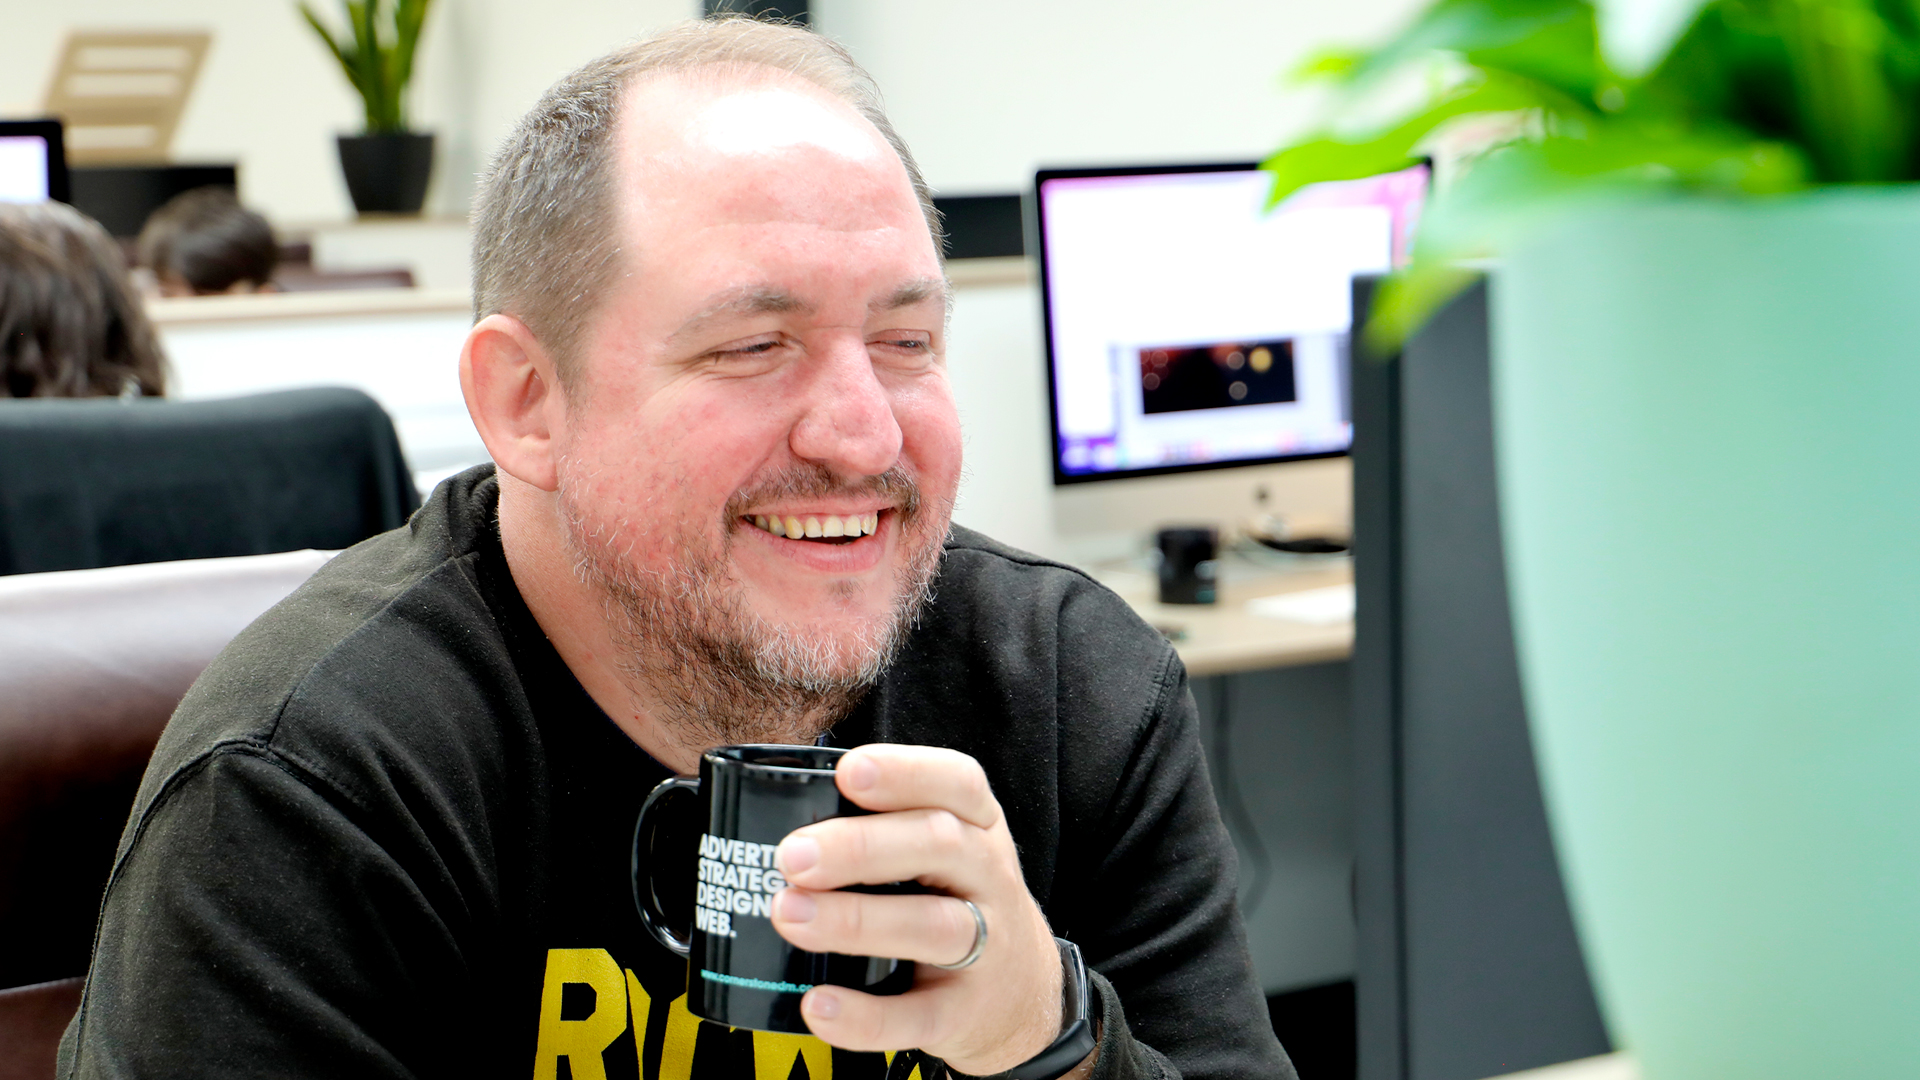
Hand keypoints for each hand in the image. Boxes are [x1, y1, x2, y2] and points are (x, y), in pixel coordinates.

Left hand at [770, 744, 1084, 1074]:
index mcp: (977, 826)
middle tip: (792, 856)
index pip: (957, 783)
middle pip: (938, 846)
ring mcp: (986, 946)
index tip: (848, 771)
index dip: (905, 773)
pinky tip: (818, 1005)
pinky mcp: (965, 1011)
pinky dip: (865, 1016)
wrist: (1024, 995)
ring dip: (855, 920)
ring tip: (789, 914)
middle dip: (859, 847)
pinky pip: (918, 1016)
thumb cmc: (960, 902)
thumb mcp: (946, 851)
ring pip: (931, 926)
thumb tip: (778, 814)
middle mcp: (988, 877)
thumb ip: (884, 826)